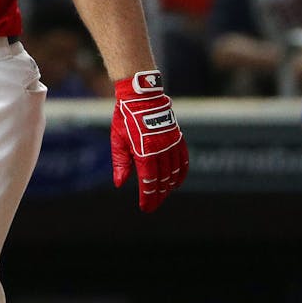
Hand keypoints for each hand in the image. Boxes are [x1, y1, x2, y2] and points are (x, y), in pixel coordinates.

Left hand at [111, 71, 188, 211]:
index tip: (146, 207)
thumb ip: (120, 163)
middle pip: (162, 180)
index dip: (148, 197)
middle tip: (152, 204)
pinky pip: (183, 159)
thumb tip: (120, 184)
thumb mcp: (118, 140)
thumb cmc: (125, 118)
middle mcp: (160, 149)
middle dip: (157, 195)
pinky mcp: (177, 137)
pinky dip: (182, 172)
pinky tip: (177, 181)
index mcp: (144, 152)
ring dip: (169, 186)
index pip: (149, 181)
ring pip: (174, 172)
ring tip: (163, 194)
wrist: (140, 95)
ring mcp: (171, 143)